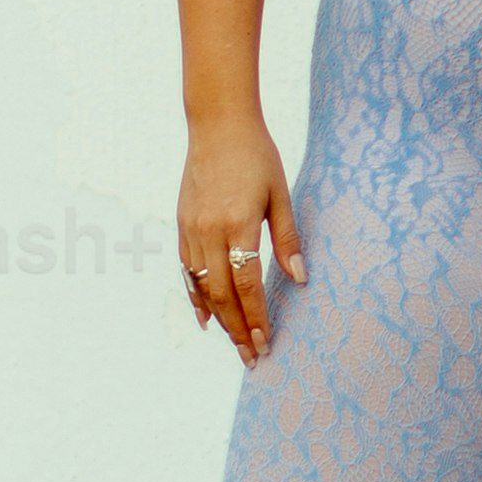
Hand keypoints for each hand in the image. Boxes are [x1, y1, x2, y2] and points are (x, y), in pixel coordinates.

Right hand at [178, 113, 303, 360]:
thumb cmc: (257, 156)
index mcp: (238, 224)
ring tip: (235, 343)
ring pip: (202, 287)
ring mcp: (192, 229)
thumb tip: (300, 279)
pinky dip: (196, 296)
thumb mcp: (281, 194)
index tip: (265, 343)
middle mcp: (210, 231)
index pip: (247, 284)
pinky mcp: (182, 225)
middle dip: (238, 329)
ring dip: (219, 319)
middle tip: (252, 356)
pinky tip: (207, 317)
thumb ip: (288, 238)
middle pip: (222, 294)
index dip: (256, 317)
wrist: (217, 125)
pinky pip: (187, 270)